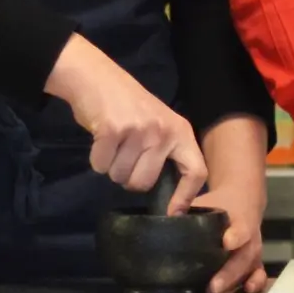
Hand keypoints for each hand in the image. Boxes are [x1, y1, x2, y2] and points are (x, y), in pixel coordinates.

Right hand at [45, 33, 205, 209]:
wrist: (99, 79)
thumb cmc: (131, 107)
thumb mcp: (160, 125)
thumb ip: (166, 154)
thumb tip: (170, 200)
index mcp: (181, 132)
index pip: (196, 170)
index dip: (186, 196)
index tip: (172, 213)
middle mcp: (164, 132)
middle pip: (144, 183)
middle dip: (129, 178)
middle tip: (126, 155)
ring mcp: (140, 130)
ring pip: (120, 177)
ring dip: (112, 166)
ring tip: (115, 142)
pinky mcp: (113, 131)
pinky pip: (100, 166)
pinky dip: (96, 159)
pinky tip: (102, 138)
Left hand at [195, 115, 269, 292]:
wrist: (244, 198)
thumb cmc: (220, 203)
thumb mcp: (205, 200)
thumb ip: (186, 207)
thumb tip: (167, 218)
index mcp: (238, 219)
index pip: (241, 228)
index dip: (236, 236)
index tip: (227, 243)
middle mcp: (249, 237)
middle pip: (244, 256)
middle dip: (229, 273)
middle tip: (213, 287)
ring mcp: (253, 250)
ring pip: (250, 267)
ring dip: (235, 283)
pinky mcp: (255, 261)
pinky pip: (258, 273)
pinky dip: (255, 283)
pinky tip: (245, 292)